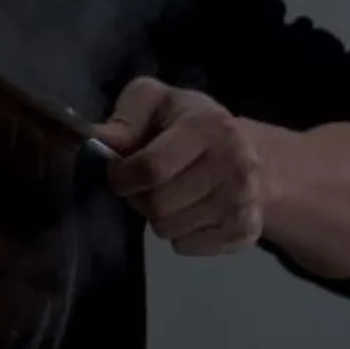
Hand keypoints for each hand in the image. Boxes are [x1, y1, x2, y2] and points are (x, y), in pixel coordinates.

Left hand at [94, 78, 264, 255]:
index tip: (119, 173)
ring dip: (158, 217)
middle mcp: (234, 165)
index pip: (152, 168)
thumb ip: (126, 116)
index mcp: (209, 127)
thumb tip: (101, 139)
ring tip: (170, 195)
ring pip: (169, 230)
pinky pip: (186, 247)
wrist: (249, 152)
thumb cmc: (190, 124)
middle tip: (147, 185)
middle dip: (140, 198)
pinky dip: (179, 233)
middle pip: (158, 205)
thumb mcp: (155, 101)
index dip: (123, 176)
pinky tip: (190, 210)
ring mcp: (243, 202)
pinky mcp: (245, 232)